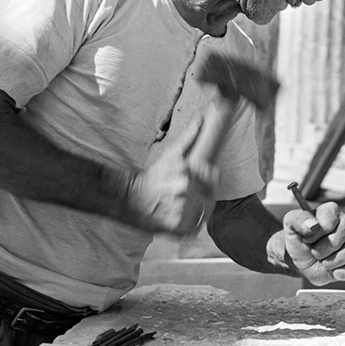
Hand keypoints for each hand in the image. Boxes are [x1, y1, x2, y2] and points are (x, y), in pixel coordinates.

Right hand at [128, 117, 217, 235]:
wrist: (131, 198)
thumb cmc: (153, 176)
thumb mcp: (171, 154)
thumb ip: (189, 137)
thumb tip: (201, 118)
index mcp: (186, 169)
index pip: (213, 176)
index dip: (211, 179)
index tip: (204, 179)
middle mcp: (185, 189)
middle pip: (209, 195)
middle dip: (202, 195)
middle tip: (185, 195)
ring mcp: (182, 208)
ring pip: (203, 211)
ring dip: (196, 210)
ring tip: (180, 205)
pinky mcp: (178, 227)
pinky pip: (195, 227)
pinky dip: (191, 225)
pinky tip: (180, 216)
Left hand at [283, 202, 344, 285]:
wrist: (302, 259)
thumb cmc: (298, 238)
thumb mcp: (290, 225)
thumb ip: (299, 220)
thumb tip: (314, 225)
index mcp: (331, 211)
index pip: (328, 224)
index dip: (315, 236)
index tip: (306, 239)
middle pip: (337, 241)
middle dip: (321, 250)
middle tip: (314, 251)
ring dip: (328, 263)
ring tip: (322, 259)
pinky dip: (341, 273)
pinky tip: (333, 270)